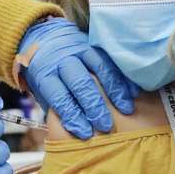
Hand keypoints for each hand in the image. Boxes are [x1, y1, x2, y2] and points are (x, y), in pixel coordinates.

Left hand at [19, 17, 138, 138]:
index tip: (85, 133)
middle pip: (80, 83)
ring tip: (125, 110)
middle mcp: (62, 61)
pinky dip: (122, 77)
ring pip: (99, 69)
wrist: (46, 40)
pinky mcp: (94, 45)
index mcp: (45, 75)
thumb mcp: (43, 91)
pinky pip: (110, 60)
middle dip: (94, 106)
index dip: (72, 116)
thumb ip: (56, 108)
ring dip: (114, 91)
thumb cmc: (48, 75)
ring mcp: (79, 50)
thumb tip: (71, 133)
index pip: (59, 96)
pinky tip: (132, 92)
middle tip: (106, 125)